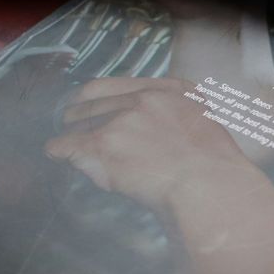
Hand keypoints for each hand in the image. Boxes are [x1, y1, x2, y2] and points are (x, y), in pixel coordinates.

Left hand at [45, 77, 254, 211]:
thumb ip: (178, 119)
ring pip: (78, 123)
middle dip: (81, 117)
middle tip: (75, 130)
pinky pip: (65, 145)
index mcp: (172, 91)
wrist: (210, 189)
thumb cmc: (217, 172)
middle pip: (94, 101)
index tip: (87, 103)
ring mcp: (122, 120)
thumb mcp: (205, 128)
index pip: (120, 84)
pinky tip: (56, 156)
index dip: (96, 96)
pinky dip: (59, 151)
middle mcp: (144, 99)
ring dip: (73, 136)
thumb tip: (157, 131)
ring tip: (71, 150)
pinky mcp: (104, 145)